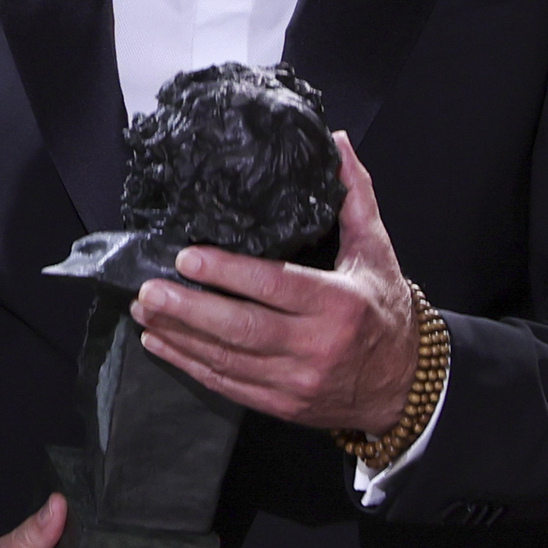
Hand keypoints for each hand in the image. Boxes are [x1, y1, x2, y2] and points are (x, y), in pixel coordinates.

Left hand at [132, 133, 417, 433]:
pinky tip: (161, 344)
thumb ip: (354, 196)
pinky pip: (227, 385)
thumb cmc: (384, 309)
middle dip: (189, 309)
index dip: (228, 272)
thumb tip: (336, 143)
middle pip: (242, 328)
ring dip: (179, 336)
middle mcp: (316, 346)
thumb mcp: (377, 251)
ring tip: (143, 312)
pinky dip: (190, 364)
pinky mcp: (281, 404)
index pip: (275, 285)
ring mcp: (296, 381)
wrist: (403, 385)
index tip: (188, 256)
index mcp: (339, 304)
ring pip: (227, 360)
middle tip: (148, 289)